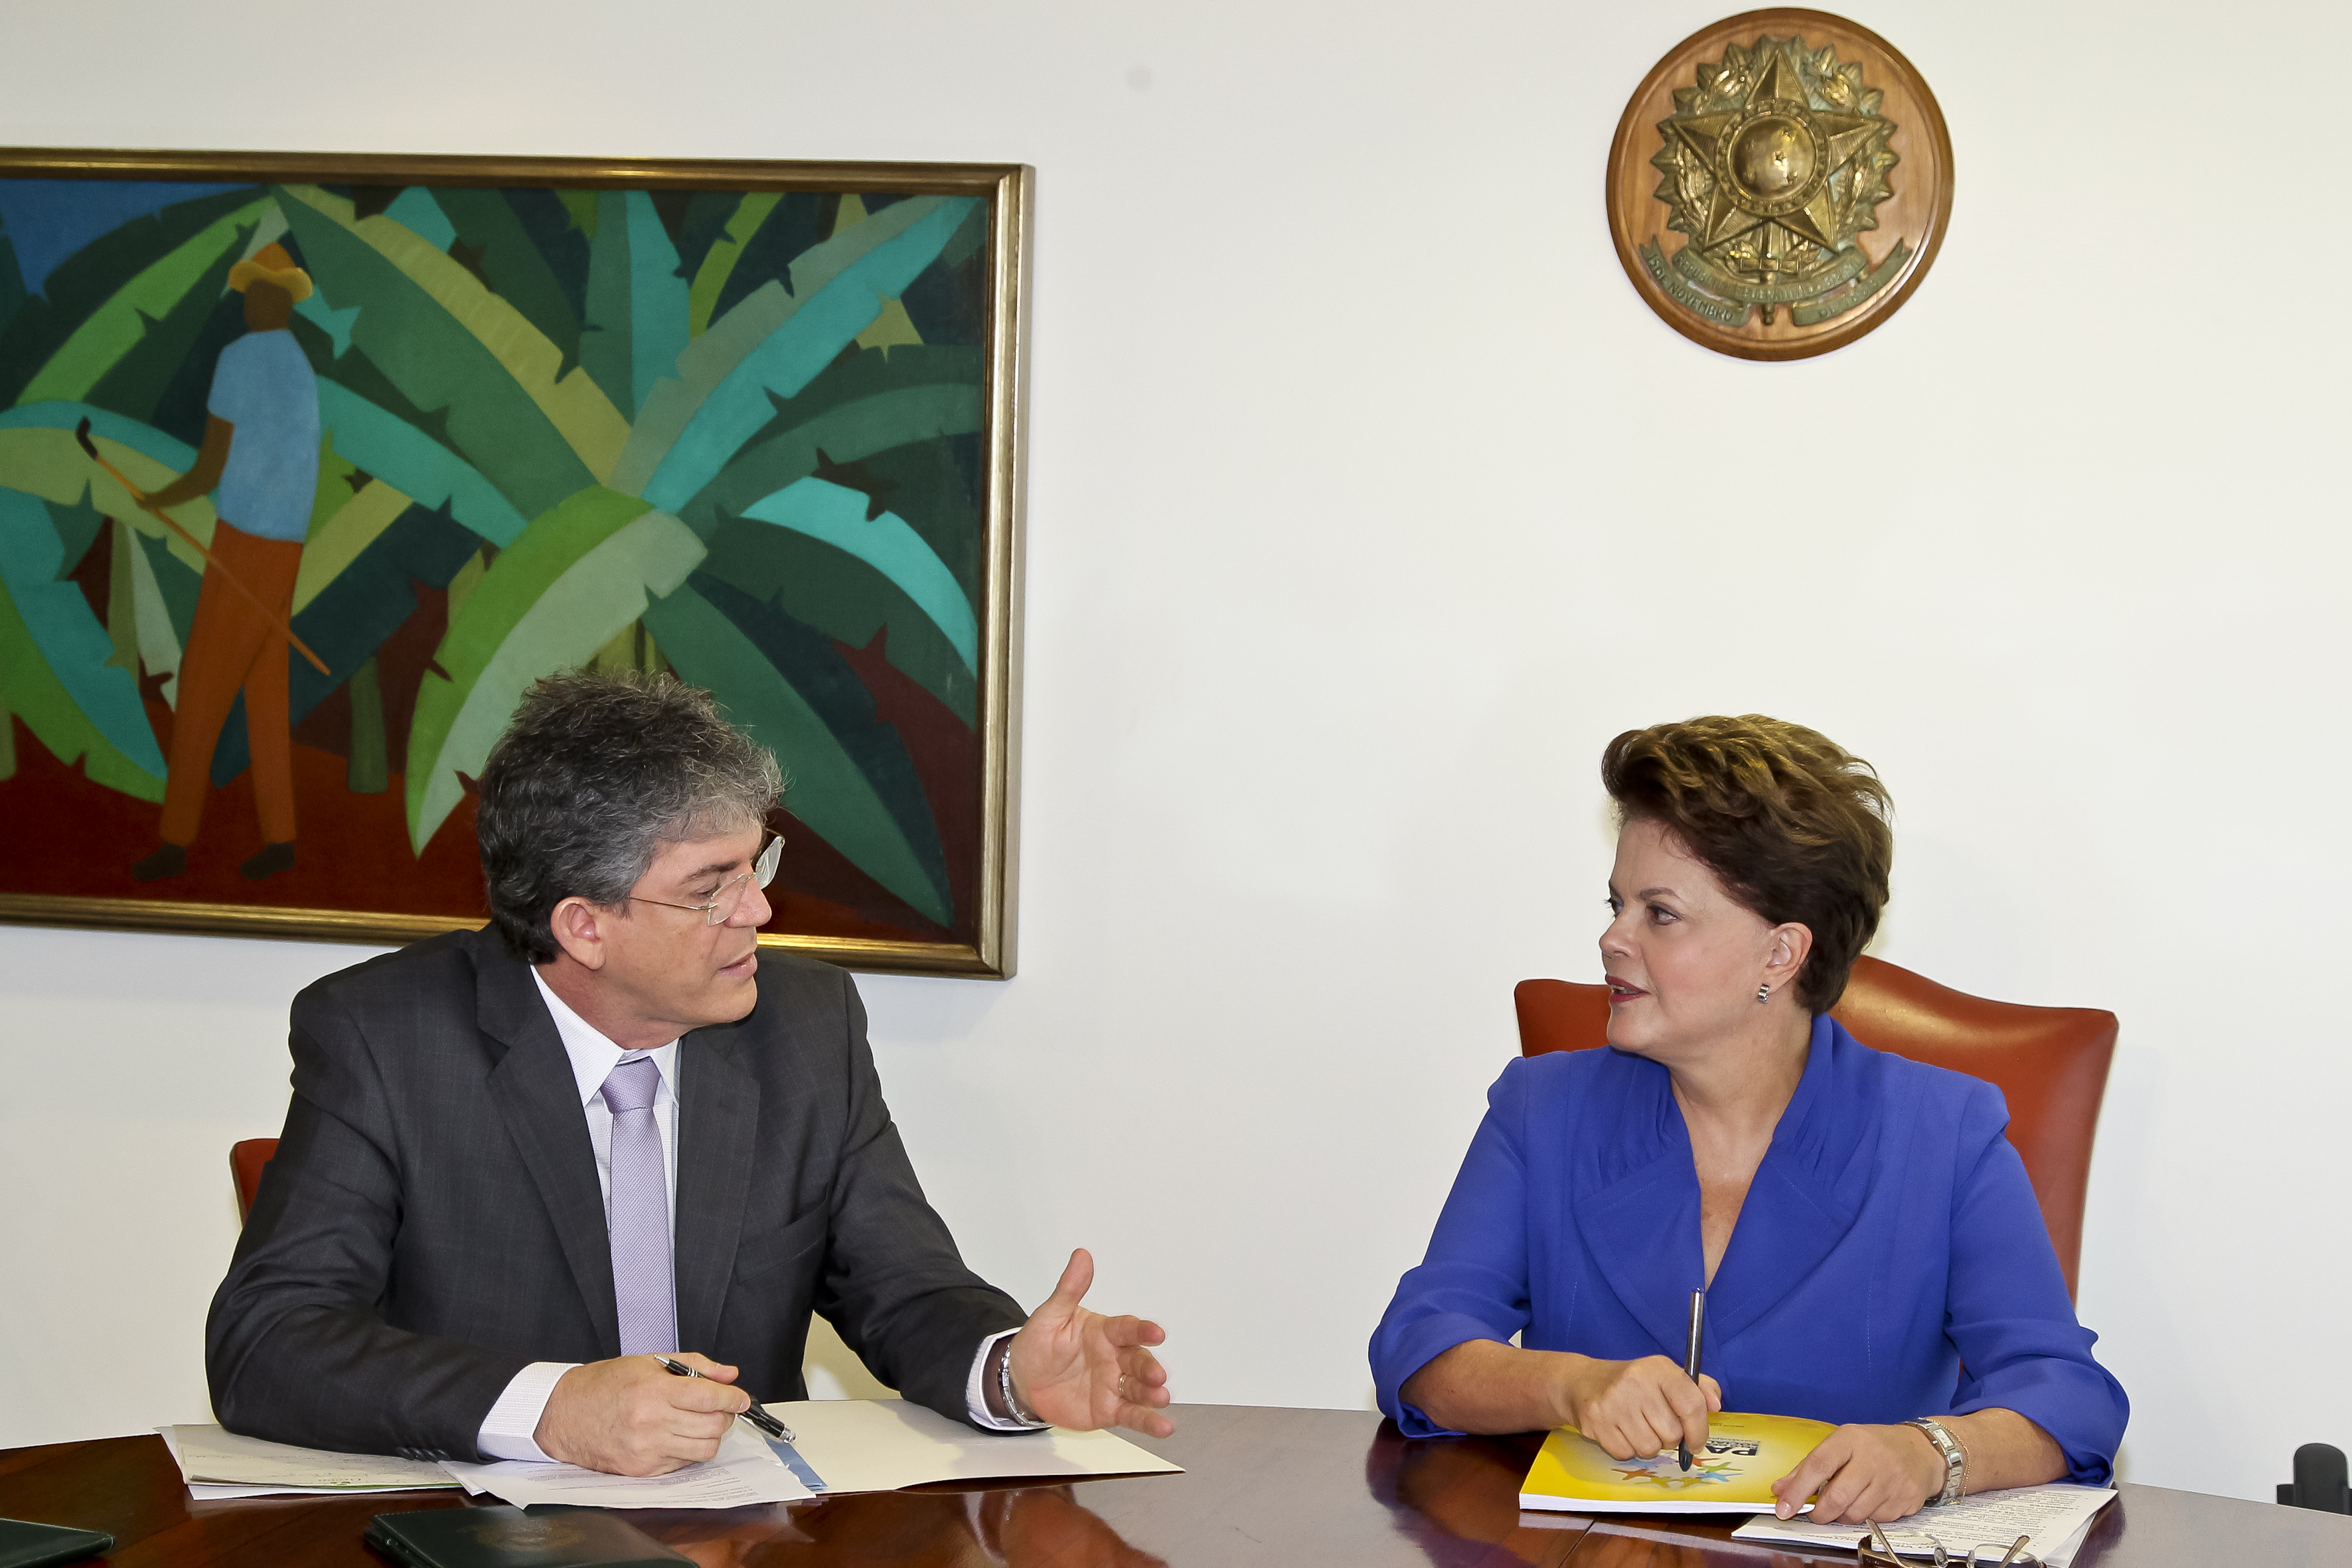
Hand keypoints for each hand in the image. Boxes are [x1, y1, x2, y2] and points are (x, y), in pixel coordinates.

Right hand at [533, 1352, 748, 1475]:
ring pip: (704, 1449)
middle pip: (713, 1426)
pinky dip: (690, 1449)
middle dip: (726, 1415)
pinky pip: (684, 1463)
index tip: (742, 1397)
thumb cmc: (605, 1385)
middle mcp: (651, 1422)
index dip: (733, 1398)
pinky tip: (678, 1435)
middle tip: (721, 1407)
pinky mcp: (642, 1470)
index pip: (709, 1397)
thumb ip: (694, 1365)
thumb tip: (729, 1374)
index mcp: (653, 1391)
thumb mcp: (648, 1362)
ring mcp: (647, 1450)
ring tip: (701, 1421)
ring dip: (711, 1435)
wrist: (564, 1415)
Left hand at [1005, 1249, 1173, 1437]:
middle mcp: (1115, 1357)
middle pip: (1139, 1360)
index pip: (1127, 1329)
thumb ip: (1069, 1289)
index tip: (1156, 1333)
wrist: (1023, 1381)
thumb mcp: (1050, 1315)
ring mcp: (1114, 1384)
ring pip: (1140, 1388)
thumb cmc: (1039, 1345)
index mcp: (1104, 1331)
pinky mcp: (1110, 1409)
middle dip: (1150, 1367)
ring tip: (1161, 1398)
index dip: (1142, 1330)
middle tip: (1157, 1375)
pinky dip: (1148, 1421)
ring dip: (1153, 1393)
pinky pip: (1132, 1414)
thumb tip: (1081, 1256)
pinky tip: (1162, 1426)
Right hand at [1557, 1354, 1720, 1460]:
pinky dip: (1627, 1449)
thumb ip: (1697, 1388)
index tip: (1696, 1442)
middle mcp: (1635, 1383)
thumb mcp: (1665, 1375)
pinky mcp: (1596, 1423)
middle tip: (1655, 1424)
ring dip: (1648, 1444)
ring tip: (1636, 1426)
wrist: (1582, 1382)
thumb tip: (1716, 1406)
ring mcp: (1613, 1403)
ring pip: (1650, 1448)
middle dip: (1668, 1437)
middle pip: (1672, 1434)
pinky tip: (1620, 1431)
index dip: (1699, 1430)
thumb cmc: (1633, 1382)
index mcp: (1657, 1368)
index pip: (1691, 1405)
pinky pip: (1627, 1454)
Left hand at [1771, 1423, 1944, 1522]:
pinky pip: (1876, 1520)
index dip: (1798, 1489)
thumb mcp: (1841, 1444)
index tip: (1783, 1507)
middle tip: (1815, 1514)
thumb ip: (1809, 1466)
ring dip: (1843, 1515)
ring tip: (1845, 1504)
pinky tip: (1869, 1502)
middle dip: (1820, 1512)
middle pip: (1838, 1497)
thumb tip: (1780, 1489)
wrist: (1922, 1451)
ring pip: (1855, 1514)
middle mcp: (1873, 1459)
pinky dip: (1866, 1517)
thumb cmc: (1874, 1446)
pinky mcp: (1906, 1500)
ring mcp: (1892, 1481)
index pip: (1819, 1464)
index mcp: (1851, 1439)